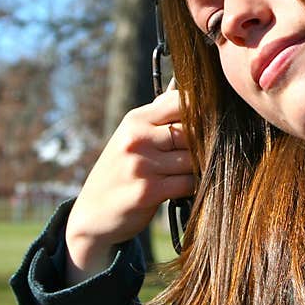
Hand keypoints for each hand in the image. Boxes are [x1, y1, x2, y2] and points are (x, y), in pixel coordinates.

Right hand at [63, 85, 193, 282]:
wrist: (93, 215)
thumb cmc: (120, 172)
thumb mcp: (131, 138)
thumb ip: (158, 117)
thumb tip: (184, 88)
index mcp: (135, 120)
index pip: (180, 101)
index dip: (202, 111)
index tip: (212, 122)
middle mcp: (137, 138)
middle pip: (192, 131)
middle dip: (205, 144)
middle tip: (210, 153)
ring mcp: (142, 164)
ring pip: (193, 159)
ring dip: (200, 168)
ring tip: (194, 172)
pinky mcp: (149, 191)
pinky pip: (188, 183)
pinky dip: (193, 186)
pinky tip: (186, 188)